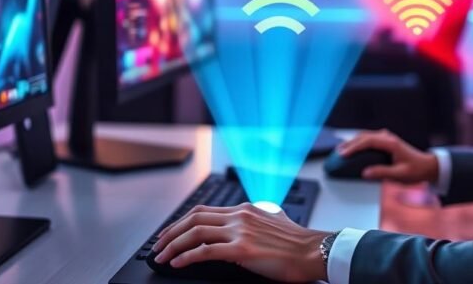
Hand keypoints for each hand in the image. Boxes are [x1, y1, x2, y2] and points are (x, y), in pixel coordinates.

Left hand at [152, 203, 330, 282]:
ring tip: (162, 256)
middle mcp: (240, 216)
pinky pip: (205, 251)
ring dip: (174, 245)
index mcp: (245, 209)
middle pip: (194, 218)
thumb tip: (252, 221)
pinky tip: (178, 263)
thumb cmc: (298, 243)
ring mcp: (240, 231)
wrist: (314, 252)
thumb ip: (258, 218)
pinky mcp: (242, 249)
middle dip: (171, 232)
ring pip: (196, 232)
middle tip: (158, 245)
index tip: (170, 232)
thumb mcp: (274, 221)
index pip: (204, 211)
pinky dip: (187, 257)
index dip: (182, 222)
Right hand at [337, 129, 438, 183]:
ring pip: (366, 136)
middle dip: (350, 144)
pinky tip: (354, 148)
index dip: (354, 147)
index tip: (343, 154)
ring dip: (354, 142)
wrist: (428, 166)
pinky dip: (359, 142)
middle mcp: (388, 138)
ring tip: (342, 150)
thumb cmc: (416, 170)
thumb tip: (365, 172)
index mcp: (391, 143)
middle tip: (338, 152)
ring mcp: (387, 138)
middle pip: (364, 136)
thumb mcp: (400, 174)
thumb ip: (382, 173)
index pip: (367, 142)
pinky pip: (369, 138)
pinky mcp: (387, 141)